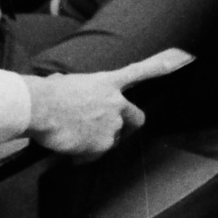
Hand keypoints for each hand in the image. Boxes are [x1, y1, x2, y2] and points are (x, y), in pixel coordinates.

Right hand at [21, 50, 188, 157]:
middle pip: (135, 118)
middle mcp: (115, 103)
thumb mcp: (68, 83)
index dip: (159, 68)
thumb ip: (82, 92)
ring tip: (73, 137)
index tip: (176, 61)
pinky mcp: (103, 144)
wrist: (41, 107)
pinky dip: (82, 156)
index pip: (139, 72)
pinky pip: (94, 155)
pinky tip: (69, 149)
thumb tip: (72, 99)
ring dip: (96, 142)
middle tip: (110, 131)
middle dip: (128, 127)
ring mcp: (112, 125)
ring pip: (111, 140)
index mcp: (107, 82)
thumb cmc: (48, 93)